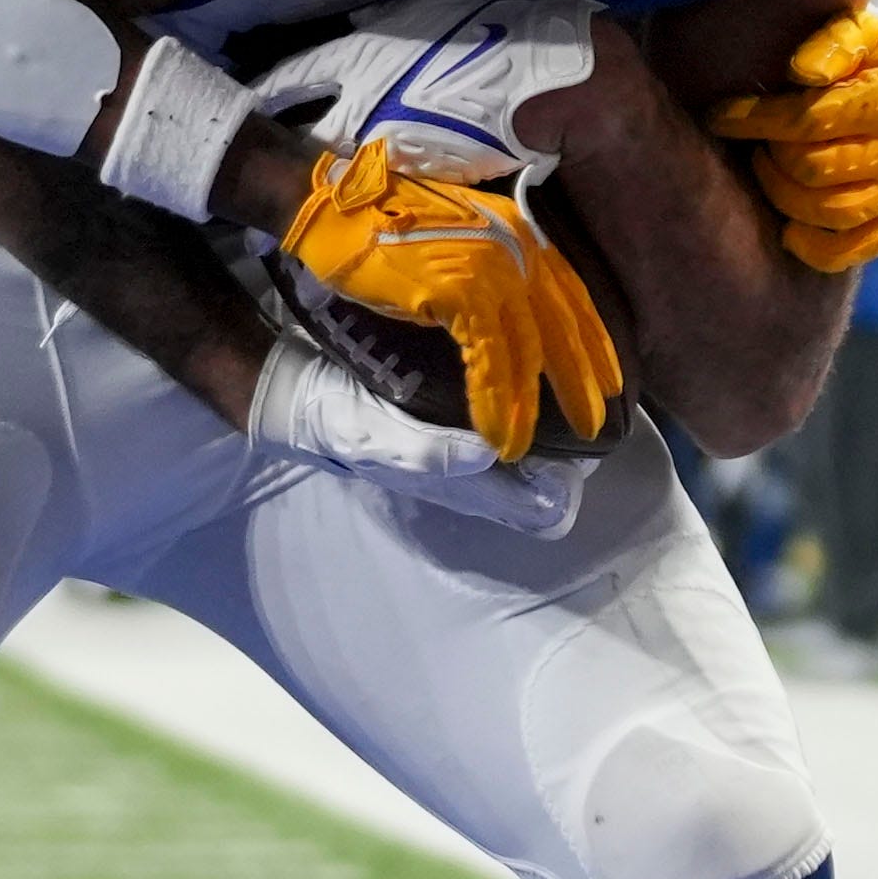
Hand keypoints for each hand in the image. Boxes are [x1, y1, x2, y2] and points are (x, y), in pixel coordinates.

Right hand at [244, 333, 597, 533]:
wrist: (298, 391)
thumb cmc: (337, 421)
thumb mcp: (374, 438)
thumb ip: (426, 452)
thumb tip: (488, 456)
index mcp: (463, 486)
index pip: (540, 511)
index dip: (569, 488)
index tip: (578, 450)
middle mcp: (475, 469)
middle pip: (550, 481)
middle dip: (575, 454)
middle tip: (579, 410)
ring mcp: (468, 441)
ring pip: (536, 448)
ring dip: (556, 427)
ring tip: (566, 385)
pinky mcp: (457, 411)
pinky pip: (509, 417)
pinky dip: (530, 401)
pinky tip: (533, 367)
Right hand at [280, 133, 629, 461]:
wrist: (335, 209)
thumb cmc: (385, 225)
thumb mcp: (458, 239)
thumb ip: (491, 266)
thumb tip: (507, 311)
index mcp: (519, 234)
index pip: (570, 296)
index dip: (592, 342)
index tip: (611, 380)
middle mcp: (515, 249)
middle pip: (561, 327)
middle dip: (579, 381)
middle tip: (595, 425)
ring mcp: (490, 269)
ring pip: (526, 352)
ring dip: (526, 408)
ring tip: (525, 446)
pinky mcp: (460, 292)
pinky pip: (489, 363)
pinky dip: (494, 405)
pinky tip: (496, 434)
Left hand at [702, 3, 877, 272]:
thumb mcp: (866, 30)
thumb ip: (834, 42)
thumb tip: (801, 72)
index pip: (810, 120)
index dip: (755, 120)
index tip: (718, 115)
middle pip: (812, 169)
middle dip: (770, 155)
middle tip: (757, 140)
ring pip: (826, 211)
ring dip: (781, 193)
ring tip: (768, 167)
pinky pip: (850, 251)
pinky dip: (811, 247)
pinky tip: (787, 227)